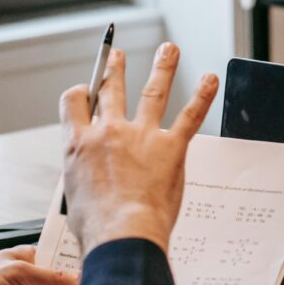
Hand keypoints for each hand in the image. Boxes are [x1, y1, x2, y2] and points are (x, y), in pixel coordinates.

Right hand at [60, 43, 218, 256]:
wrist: (122, 235)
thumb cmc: (98, 227)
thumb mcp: (75, 195)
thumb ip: (85, 174)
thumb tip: (93, 177)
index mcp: (79, 145)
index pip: (73, 104)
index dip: (78, 94)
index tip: (84, 91)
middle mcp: (109, 132)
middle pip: (110, 90)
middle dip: (113, 69)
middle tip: (117, 54)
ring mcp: (142, 136)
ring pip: (153, 92)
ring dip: (162, 67)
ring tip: (169, 50)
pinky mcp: (171, 146)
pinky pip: (190, 115)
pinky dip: (203, 95)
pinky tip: (210, 79)